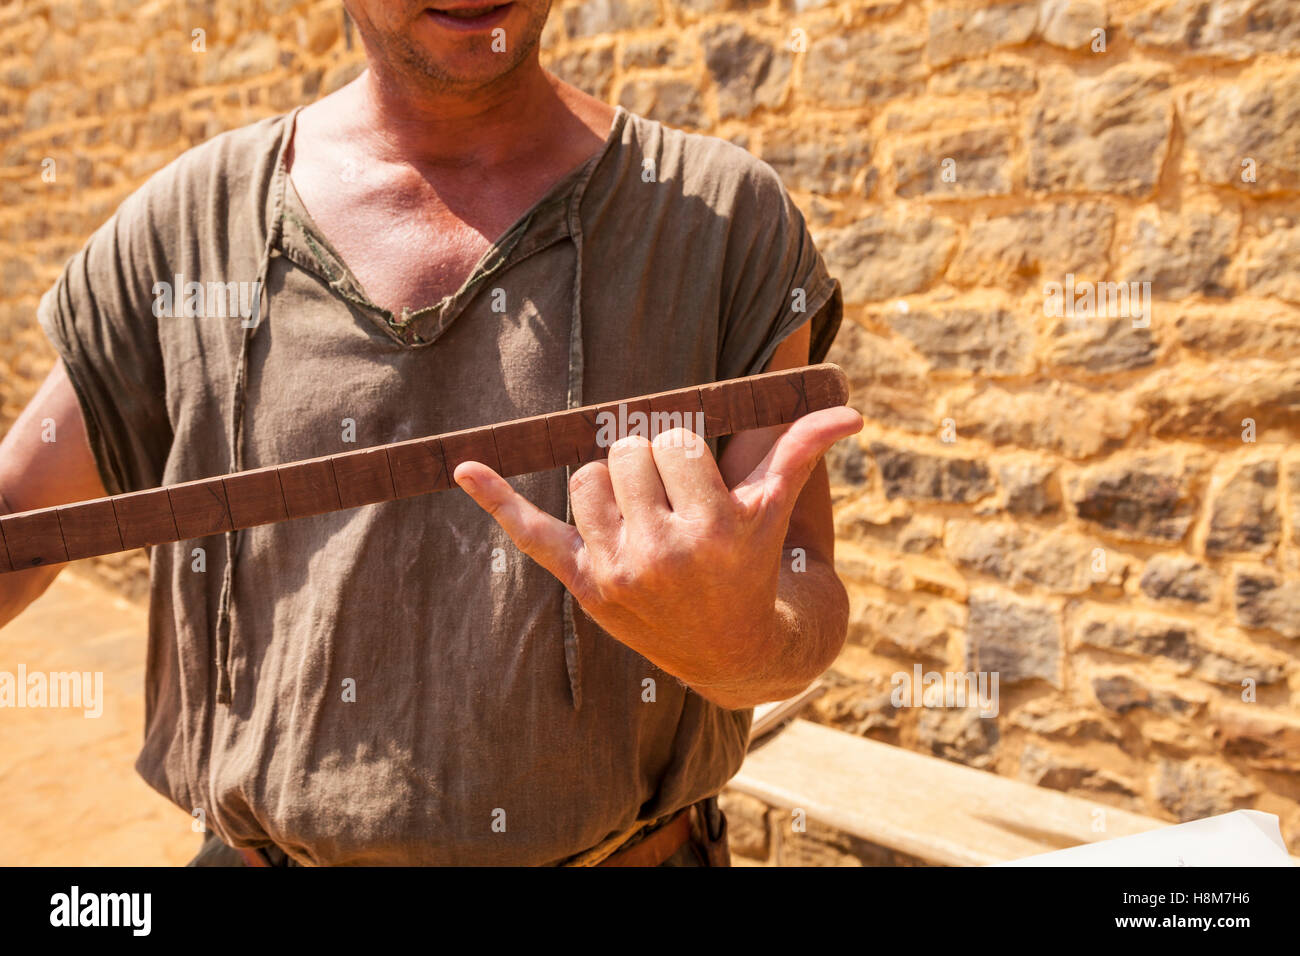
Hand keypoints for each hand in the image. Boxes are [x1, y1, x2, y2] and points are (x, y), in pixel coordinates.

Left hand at [453, 406, 862, 694]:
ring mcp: (617, 571)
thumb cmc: (755, 565)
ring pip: (586, 479)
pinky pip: (533, 534)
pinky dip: (497, 500)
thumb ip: (800, 452)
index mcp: (711, 527)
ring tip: (641, 514)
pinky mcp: (585, 586)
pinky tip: (463, 468)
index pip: (672, 442)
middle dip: (648, 463)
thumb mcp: (776, 510)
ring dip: (610, 484)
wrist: (733, 651)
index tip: (699, 484)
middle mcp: (660, 552)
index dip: (684, 454)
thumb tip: (849, 410)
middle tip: (671, 499)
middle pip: (626, 452)